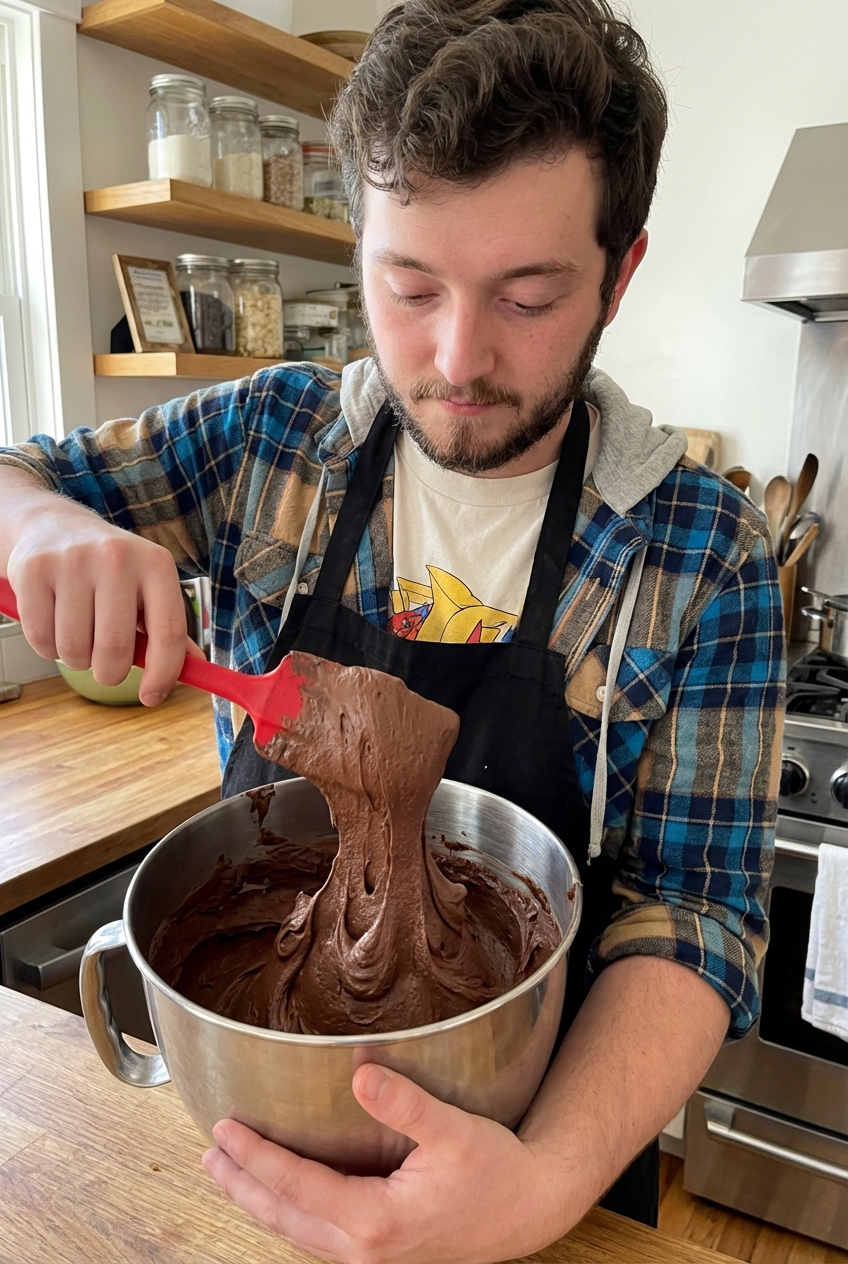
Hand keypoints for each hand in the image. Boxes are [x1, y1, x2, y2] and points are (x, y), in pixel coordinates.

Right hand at [5, 492, 190, 704]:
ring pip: (74, 650)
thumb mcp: (148, 587)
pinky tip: (55, 622)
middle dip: (110, 673)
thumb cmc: (110, 569)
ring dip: (76, 659)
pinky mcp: (34, 570)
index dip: (163, 675)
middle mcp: (117, 557)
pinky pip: (40, 639)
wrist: (54, 526)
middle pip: (115, 649)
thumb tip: (197, 667)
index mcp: (156, 564)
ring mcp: (73, 561)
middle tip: (105, 665)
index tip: (151, 698)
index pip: (168, 633)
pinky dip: (47, 647)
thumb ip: (168, 627)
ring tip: (79, 634)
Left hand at [202, 1064, 568, 1263]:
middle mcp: (364, 1249)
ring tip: (229, 1172)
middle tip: (209, 1154)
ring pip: (297, 1231)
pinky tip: (283, 1191)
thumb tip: (359, 1070)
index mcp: (375, 1221)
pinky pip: (317, 1233)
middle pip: (284, 1217)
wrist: (529, 1211)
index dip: (256, 1157)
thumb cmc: (497, 1172)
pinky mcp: (379, 1251)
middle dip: (242, 1185)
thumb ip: (405, 1103)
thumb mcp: (455, 1132)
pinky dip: (289, 1210)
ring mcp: (370, 1257)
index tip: (224, 1129)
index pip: (296, 1186)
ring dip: (260, 1200)